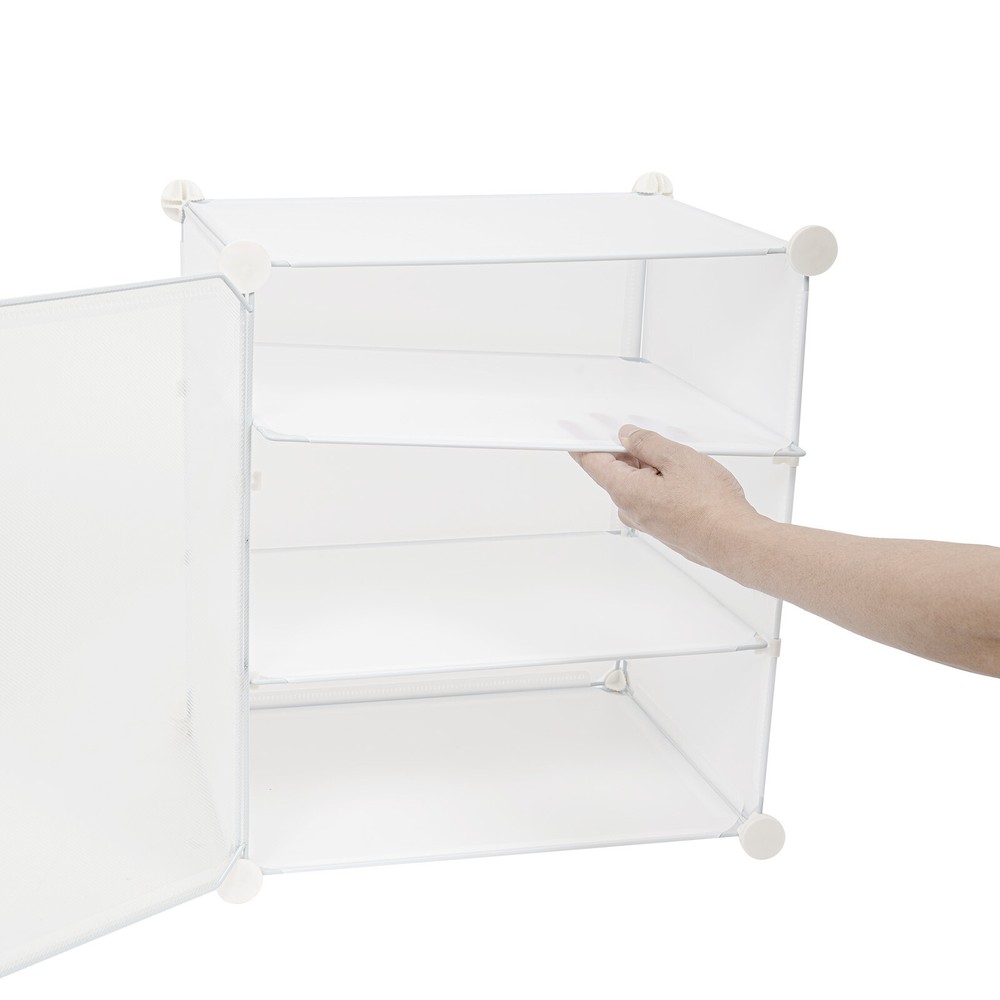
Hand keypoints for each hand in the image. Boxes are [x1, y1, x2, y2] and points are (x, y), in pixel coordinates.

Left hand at [571, 425, 764, 571]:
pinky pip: (650, 497)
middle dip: (628, 451)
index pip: (591, 462)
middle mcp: (629, 509)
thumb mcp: (678, 458)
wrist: (734, 542)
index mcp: (625, 491)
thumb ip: (647, 443)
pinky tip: (683, 477)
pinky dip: (659, 482)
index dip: (584, 442)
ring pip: (636, 484)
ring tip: (679, 459)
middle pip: (616, 471)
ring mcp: (644, 520)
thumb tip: (629, 436)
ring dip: (649, 467)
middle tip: (650, 435)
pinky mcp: (660, 526)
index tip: (576, 431)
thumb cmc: (711, 507)